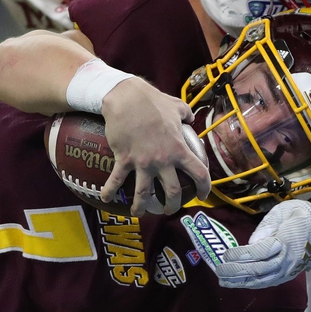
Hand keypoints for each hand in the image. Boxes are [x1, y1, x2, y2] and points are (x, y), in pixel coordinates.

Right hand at [101, 77, 209, 216]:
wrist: (126, 98)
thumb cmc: (153, 101)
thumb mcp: (176, 105)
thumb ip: (186, 114)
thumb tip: (190, 118)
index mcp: (179, 149)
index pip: (199, 173)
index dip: (204, 188)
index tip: (202, 195)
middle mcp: (163, 160)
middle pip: (172, 192)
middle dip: (172, 205)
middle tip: (169, 209)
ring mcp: (142, 162)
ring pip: (143, 194)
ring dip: (141, 207)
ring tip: (139, 213)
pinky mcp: (124, 160)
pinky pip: (116, 180)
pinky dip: (109, 192)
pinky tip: (106, 199)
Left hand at [214, 199, 310, 288]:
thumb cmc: (300, 216)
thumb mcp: (283, 212)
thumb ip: (267, 226)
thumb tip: (251, 242)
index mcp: (286, 241)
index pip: (260, 252)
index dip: (241, 255)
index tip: (226, 254)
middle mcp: (287, 260)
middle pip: (259, 269)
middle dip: (236, 271)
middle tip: (218, 270)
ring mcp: (288, 271)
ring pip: (262, 280)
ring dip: (241, 282)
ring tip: (224, 281)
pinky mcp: (287, 276)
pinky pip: (268, 282)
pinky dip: (252, 284)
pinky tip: (239, 283)